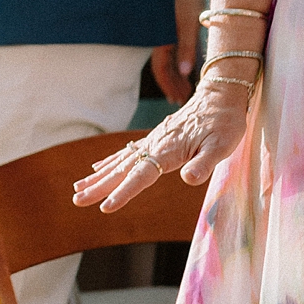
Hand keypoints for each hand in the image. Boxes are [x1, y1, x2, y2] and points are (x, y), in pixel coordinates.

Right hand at [73, 64, 258, 210]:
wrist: (221, 96)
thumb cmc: (225, 122)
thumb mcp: (223, 144)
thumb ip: (205, 163)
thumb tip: (189, 180)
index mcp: (168, 151)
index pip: (141, 176)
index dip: (123, 192)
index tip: (106, 207)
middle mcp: (154, 145)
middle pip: (122, 170)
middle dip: (99, 186)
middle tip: (77, 200)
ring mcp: (152, 141)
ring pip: (119, 162)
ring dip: (98, 176)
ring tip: (78, 188)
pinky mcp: (154, 139)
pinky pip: (126, 154)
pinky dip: (109, 162)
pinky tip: (97, 168)